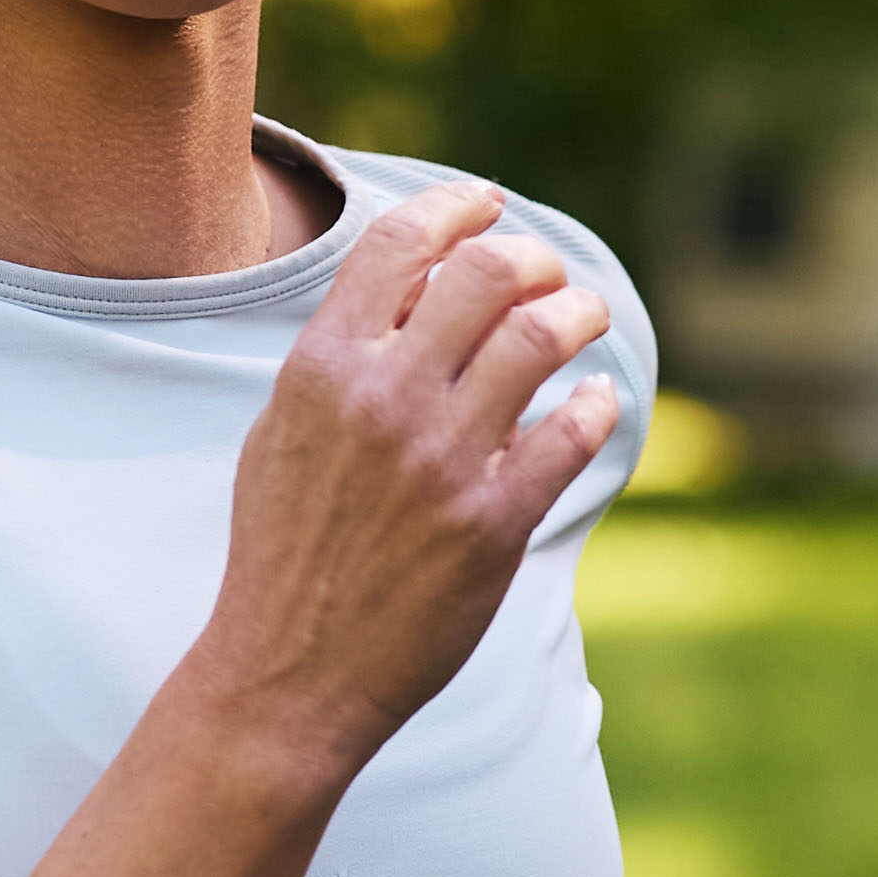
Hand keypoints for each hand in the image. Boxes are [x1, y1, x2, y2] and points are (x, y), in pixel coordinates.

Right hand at [187, 184, 619, 763]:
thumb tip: (408, 288)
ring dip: (578, 315)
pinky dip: (597, 404)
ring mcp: (442, 462)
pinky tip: (596, 400)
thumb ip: (339, 357)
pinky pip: (572, 434)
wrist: (288, 672)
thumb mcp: (281, 431)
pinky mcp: (492, 524)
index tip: (488, 204)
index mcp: (323, 369)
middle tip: (546, 275)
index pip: (400, 244)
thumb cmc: (283, 548)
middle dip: (532, 258)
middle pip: (487, 274)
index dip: (455, 207)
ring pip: (541, 339)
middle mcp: (384, 401)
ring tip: (584, 321)